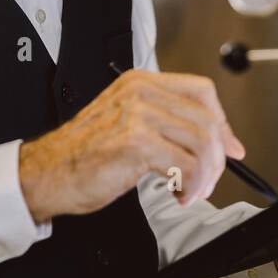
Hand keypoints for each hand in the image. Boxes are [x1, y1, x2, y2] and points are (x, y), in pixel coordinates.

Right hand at [18, 69, 245, 222]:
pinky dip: (192, 186)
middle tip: (208, 180)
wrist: (47, 172)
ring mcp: (138, 115)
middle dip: (217, 156)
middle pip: (207, 119)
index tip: (229, 147)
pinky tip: (179, 194)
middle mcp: (141, 93)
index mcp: (141, 83)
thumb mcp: (128, 124)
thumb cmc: (83, 154)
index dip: (223, 122)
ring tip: (191, 190)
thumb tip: (220, 142)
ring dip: (206, 175)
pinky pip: (187, 164)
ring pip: (202, 142)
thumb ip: (167, 125)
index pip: (202, 92)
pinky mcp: (136, 142)